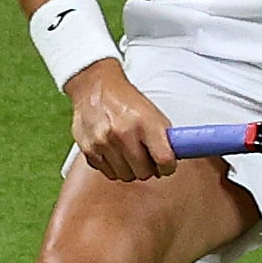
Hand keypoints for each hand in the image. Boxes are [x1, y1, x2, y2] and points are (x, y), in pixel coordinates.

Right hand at [67, 63, 177, 181]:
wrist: (95, 87)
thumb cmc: (126, 100)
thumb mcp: (152, 113)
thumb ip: (164, 137)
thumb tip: (173, 160)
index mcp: (144, 122)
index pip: (164, 159)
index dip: (168, 167)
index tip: (167, 165)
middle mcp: (123, 133)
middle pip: (144, 173)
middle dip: (148, 168)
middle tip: (146, 158)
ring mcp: (103, 143)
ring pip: (125, 176)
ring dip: (129, 169)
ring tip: (128, 153)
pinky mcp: (88, 150)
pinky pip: (108, 172)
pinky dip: (113, 167)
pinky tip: (113, 152)